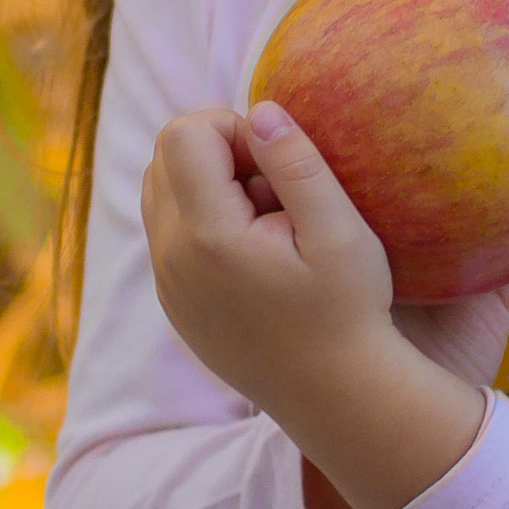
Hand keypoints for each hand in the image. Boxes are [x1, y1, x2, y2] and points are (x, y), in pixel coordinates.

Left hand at [141, 103, 487, 508]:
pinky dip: (204, 220)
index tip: (279, 166)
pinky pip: (169, 231)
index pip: (184, 133)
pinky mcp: (173, 300)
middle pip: (164, 155)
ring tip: (266, 221)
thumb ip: (298, 164)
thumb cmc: (348, 311)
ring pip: (160, 190)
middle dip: (218, 153)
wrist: (335, 397)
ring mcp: (166, 283)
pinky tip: (256, 253)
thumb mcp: (340, 232)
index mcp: (206, 236)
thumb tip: (260, 111)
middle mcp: (171, 258)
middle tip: (276, 191)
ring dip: (209, 185)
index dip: (233, 129)